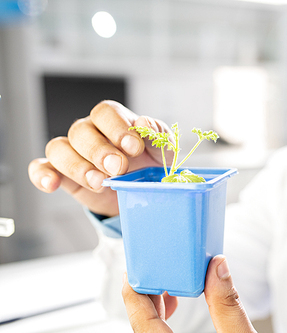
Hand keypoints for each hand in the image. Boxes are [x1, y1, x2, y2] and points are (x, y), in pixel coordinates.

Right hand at [28, 101, 171, 215]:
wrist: (142, 191)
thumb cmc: (151, 164)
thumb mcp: (162, 151)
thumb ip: (157, 135)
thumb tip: (144, 123)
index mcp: (114, 120)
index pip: (106, 112)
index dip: (117, 128)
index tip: (134, 147)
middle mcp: (90, 132)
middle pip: (81, 131)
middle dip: (99, 151)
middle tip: (119, 169)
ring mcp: (73, 152)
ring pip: (59, 148)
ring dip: (77, 166)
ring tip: (99, 183)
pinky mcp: (63, 174)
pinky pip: (41, 168)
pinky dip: (42, 175)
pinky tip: (52, 184)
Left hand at [122, 255, 256, 332]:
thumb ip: (228, 305)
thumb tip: (219, 265)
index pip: (139, 315)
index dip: (132, 287)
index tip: (134, 265)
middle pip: (140, 319)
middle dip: (147, 289)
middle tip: (155, 264)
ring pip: (148, 326)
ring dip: (155, 301)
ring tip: (169, 281)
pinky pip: (157, 331)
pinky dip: (162, 314)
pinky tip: (175, 301)